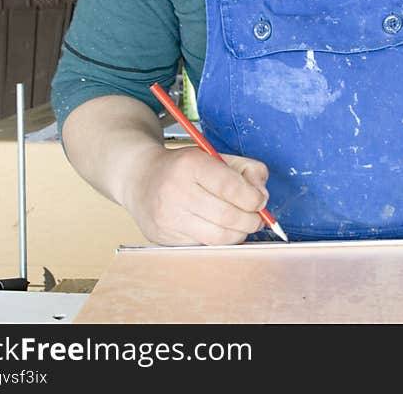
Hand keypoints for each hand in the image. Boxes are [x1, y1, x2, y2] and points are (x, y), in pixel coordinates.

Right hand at [122, 146, 269, 245]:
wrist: (139, 178)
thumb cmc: (183, 168)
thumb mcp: (215, 156)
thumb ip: (247, 170)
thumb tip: (262, 194)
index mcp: (191, 165)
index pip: (231, 187)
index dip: (253, 198)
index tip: (260, 201)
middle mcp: (175, 191)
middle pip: (228, 216)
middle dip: (251, 220)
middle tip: (255, 217)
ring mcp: (167, 217)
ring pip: (218, 237)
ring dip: (238, 234)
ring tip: (240, 224)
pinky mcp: (163, 236)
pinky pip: (203, 245)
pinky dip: (218, 240)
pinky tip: (217, 228)